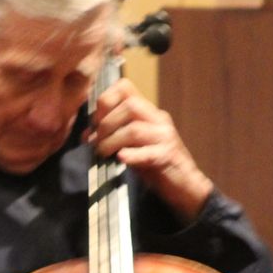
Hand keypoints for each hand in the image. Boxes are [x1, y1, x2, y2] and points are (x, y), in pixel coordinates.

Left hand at [88, 78, 212, 222]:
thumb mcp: (132, 146)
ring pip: (135, 129)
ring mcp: (165, 137)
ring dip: (112, 141)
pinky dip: (132, 155)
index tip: (96, 121)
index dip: (106, 100)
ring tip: (103, 154)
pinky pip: (148, 153)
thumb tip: (88, 135)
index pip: (125, 87)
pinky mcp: (168, 156)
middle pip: (130, 106)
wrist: (184, 185)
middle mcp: (158, 119)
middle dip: (106, 123)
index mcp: (148, 112)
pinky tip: (121, 158)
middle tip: (97, 142)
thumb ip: (113, 136)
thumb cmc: (156, 164)